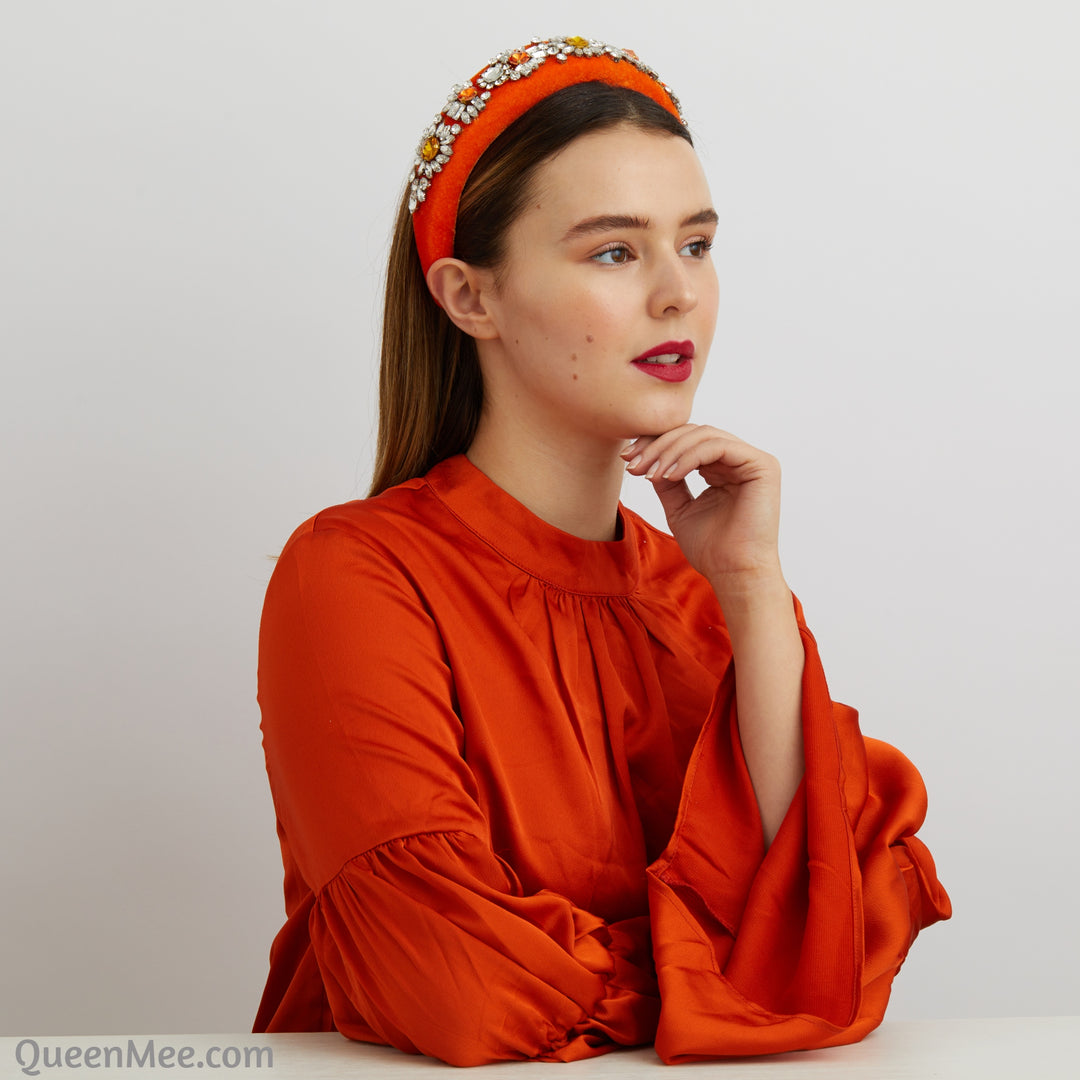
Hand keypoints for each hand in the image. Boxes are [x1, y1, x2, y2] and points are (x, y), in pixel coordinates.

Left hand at [621, 425, 783, 588]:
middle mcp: (739, 460)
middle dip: (657, 446)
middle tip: (633, 464)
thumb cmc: (710, 549)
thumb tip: (647, 457)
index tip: (627, 460)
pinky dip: (689, 457)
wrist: (732, 573)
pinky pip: (718, 446)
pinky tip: (669, 475)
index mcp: (723, 468)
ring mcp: (753, 460)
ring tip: (650, 474)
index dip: (655, 445)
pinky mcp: (762, 465)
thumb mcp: (678, 507)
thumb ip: (667, 479)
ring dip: (669, 451)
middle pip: (693, 433)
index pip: (687, 442)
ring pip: (703, 435)